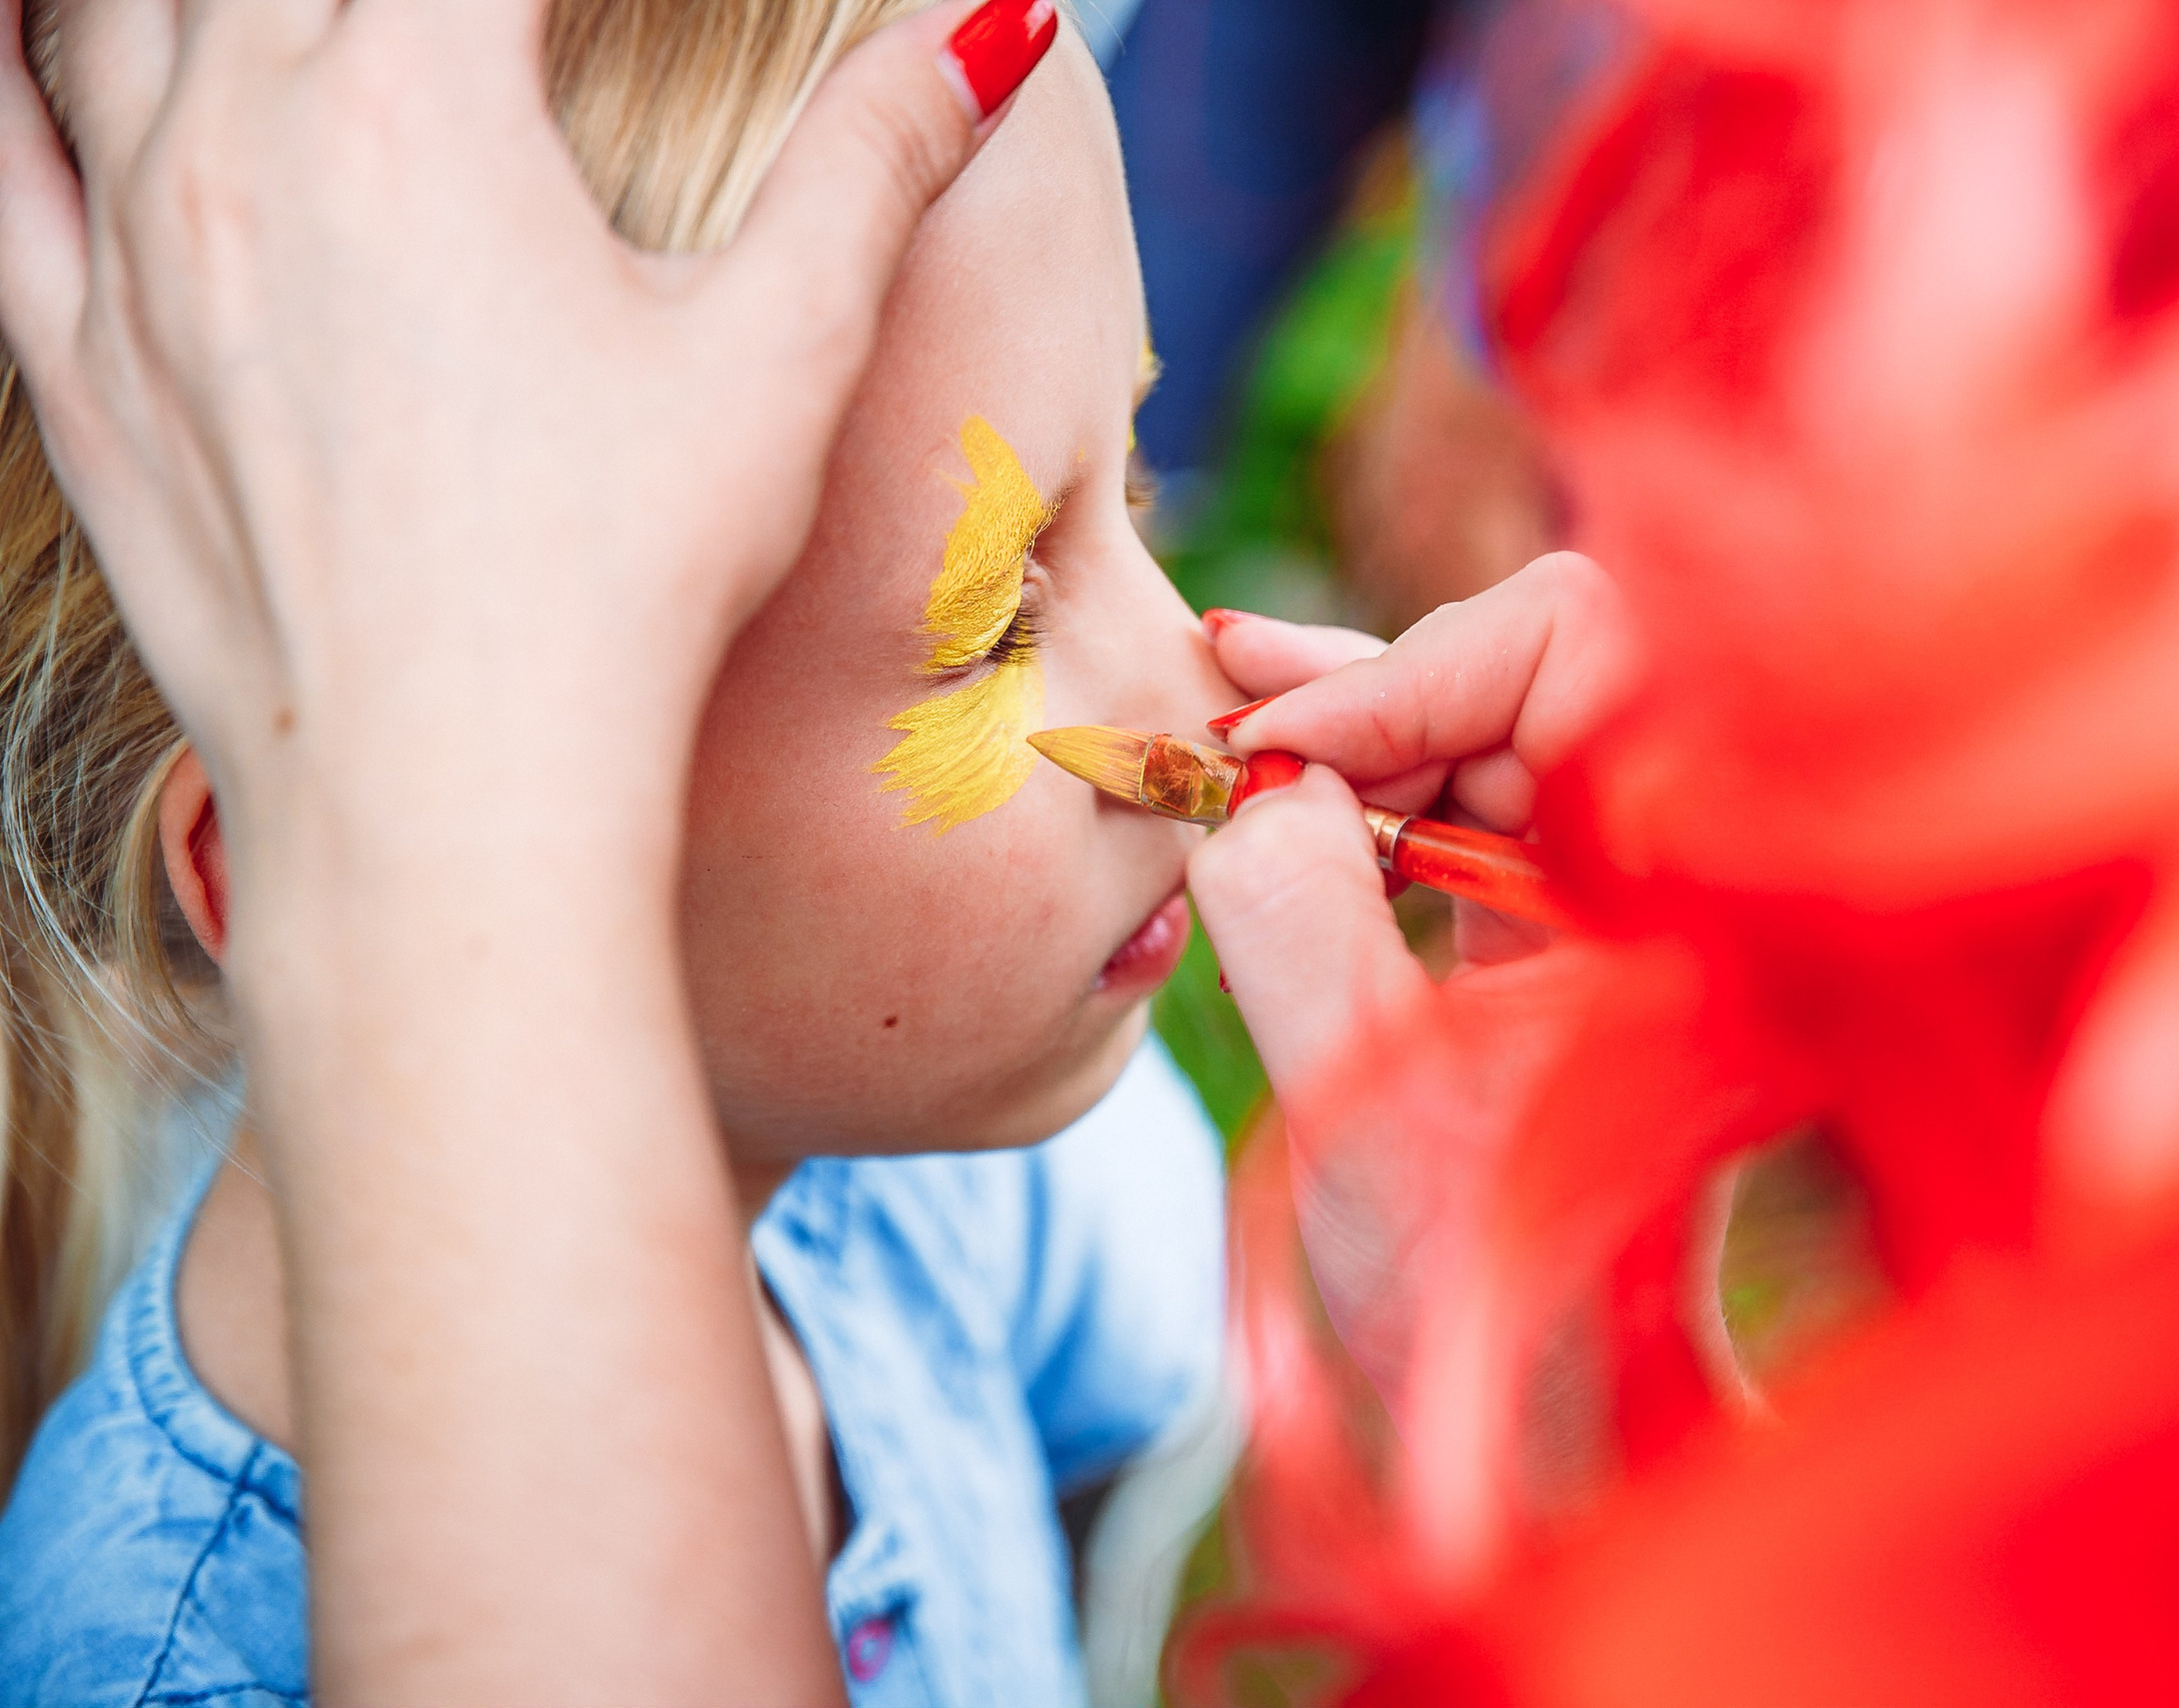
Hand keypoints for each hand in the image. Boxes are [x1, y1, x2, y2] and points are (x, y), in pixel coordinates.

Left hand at [0, 1, 1044, 1697]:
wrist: (450, 797)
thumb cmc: (628, 581)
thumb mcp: (780, 354)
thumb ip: (872, 162)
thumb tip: (995, 32)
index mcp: (417, 96)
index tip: (623, 2)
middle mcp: (241, 131)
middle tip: (476, 35)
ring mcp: (132, 244)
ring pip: (121, 6)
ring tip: (299, 21)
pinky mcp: (75, 361)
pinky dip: (14, 65)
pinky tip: (32, 33)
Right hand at [1187, 556, 1637, 1410]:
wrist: (1564, 1424)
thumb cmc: (1493, 1302)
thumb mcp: (1369, 1103)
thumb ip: (1296, 926)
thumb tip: (1252, 780)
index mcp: (1697, 884)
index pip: (1574, 646)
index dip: (1414, 669)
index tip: (1278, 745)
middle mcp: (1691, 866)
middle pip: (1534, 679)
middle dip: (1377, 691)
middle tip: (1225, 697)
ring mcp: (1638, 900)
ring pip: (1501, 741)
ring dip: (1367, 740)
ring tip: (1230, 736)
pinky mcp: (1580, 940)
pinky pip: (1484, 818)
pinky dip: (1385, 801)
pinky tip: (1284, 793)